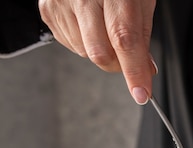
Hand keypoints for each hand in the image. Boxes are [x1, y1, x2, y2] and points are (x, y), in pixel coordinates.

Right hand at [39, 0, 156, 103]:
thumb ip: (142, 35)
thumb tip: (144, 71)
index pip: (124, 38)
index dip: (134, 70)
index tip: (142, 93)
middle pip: (100, 52)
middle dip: (118, 65)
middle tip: (129, 59)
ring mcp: (60, 1)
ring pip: (85, 52)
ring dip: (102, 51)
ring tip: (105, 25)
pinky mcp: (47, 9)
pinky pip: (70, 44)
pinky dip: (85, 41)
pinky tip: (89, 22)